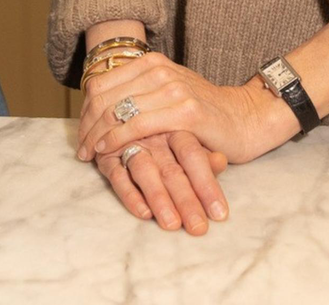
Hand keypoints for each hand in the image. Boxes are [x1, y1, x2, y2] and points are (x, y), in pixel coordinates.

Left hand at [76, 53, 298, 166]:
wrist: (245, 118)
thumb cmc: (204, 111)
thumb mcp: (167, 93)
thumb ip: (139, 93)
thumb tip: (98, 107)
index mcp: (151, 61)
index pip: (102, 83)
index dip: (85, 110)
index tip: (81, 133)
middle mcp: (160, 70)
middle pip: (104, 97)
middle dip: (86, 125)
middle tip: (81, 149)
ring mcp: (173, 89)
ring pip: (118, 111)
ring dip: (97, 135)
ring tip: (89, 154)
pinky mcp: (185, 112)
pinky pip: (138, 125)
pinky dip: (117, 139)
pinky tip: (108, 151)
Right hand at [94, 131, 230, 234]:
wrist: (131, 99)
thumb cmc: (172, 124)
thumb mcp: (192, 132)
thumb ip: (204, 150)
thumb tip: (221, 161)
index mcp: (177, 126)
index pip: (193, 156)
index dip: (207, 184)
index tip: (220, 213)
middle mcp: (153, 135)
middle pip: (171, 168)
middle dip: (185, 200)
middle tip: (198, 228)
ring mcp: (130, 144)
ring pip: (145, 171)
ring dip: (158, 198)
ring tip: (172, 224)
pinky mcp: (108, 156)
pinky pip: (117, 176)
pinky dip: (130, 194)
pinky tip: (143, 213)